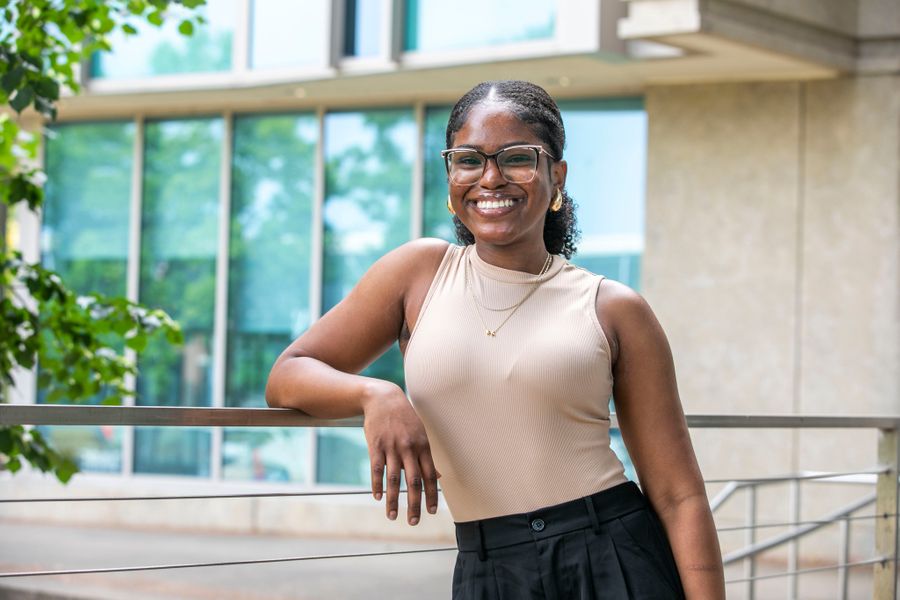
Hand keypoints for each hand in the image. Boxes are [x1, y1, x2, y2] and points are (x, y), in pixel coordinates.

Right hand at [362, 380, 438, 524]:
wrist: (383, 399)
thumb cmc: (404, 419)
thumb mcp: (420, 434)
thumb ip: (427, 457)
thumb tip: (438, 477)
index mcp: (422, 447)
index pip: (429, 476)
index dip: (431, 495)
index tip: (431, 511)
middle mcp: (409, 448)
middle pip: (413, 481)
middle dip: (414, 503)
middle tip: (413, 522)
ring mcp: (391, 447)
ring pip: (394, 479)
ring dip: (393, 500)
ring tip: (392, 516)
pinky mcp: (376, 446)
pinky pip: (377, 469)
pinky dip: (377, 484)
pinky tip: (378, 497)